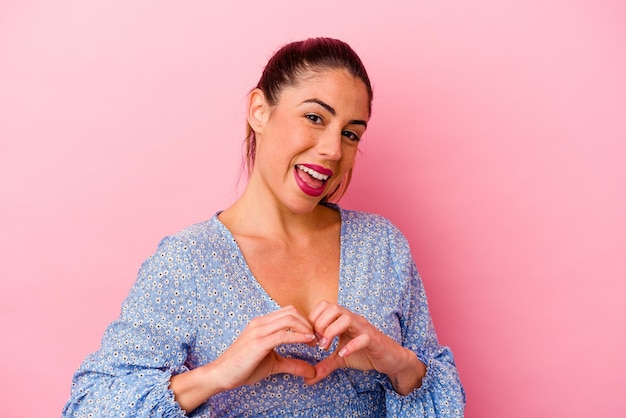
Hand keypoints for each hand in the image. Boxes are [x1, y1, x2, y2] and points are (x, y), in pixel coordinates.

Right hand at [212, 305, 316, 390]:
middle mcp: (260, 322)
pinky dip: (299, 337)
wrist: (221, 374)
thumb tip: (312, 371)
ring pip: (289, 319)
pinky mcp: (258, 343)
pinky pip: (283, 334)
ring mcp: (259, 331)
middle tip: (317, 337)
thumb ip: (292, 364)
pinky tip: (308, 342)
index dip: (305, 321)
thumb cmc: (243, 368)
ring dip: (306, 328)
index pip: (289, 312)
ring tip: (314, 341)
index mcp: (262, 323)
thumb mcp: (273, 364)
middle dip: (308, 322)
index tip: (314, 336)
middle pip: (292, 311)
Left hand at [304, 301, 425, 394]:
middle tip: (318, 343)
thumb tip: (307, 378)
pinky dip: (350, 346)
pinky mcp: (374, 340)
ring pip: (345, 318)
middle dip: (320, 325)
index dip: (313, 320)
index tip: (312, 339)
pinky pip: (362, 338)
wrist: (390, 359)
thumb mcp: (340, 359)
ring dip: (331, 332)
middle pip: (332, 308)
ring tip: (326, 348)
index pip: (324, 305)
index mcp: (343, 319)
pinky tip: (342, 354)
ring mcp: (363, 328)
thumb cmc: (365, 353)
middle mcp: (353, 319)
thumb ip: (324, 365)